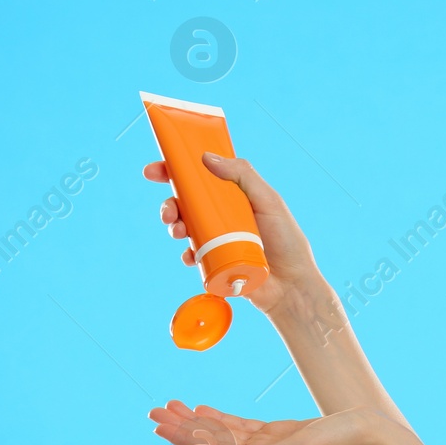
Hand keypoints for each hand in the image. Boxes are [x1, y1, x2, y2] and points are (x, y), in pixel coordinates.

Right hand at [143, 153, 320, 317]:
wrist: (291, 286)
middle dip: (169, 204)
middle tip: (169, 211)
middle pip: (186, 203)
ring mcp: (216, 239)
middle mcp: (222, 215)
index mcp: (234, 196)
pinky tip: (192, 257)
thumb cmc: (287, 241)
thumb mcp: (268, 201)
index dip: (175, 171)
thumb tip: (207, 157)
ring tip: (180, 232)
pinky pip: (191, 255)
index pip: (201, 177)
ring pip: (184, 227)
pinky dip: (186, 254)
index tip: (155, 170)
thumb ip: (243, 175)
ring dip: (174, 227)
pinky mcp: (213, 263)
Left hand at [148, 400, 390, 444]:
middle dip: (181, 427)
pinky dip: (218, 418)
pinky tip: (201, 410)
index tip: (159, 424)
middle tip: (152, 411)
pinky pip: (240, 428)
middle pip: (212, 442)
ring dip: (195, 420)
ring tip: (169, 406)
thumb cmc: (345, 441)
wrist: (375, 438)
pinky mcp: (278, 434)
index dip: (185, 437)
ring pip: (223, 433)